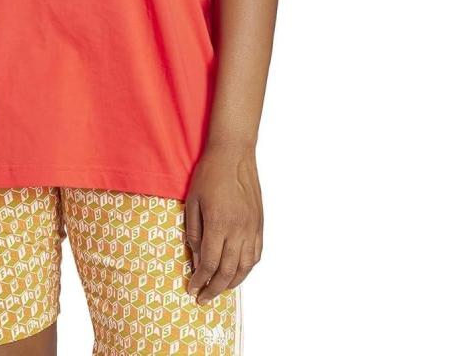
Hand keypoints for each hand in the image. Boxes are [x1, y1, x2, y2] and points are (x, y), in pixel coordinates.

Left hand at [184, 142, 262, 303]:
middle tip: (203, 298)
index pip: (209, 263)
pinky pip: (256, 254)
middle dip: (214, 289)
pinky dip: (247, 269)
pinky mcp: (259, 224)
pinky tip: (238, 272)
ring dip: (232, 283)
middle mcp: (238, 230)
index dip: (200, 281)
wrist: (233, 154)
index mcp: (218, 224)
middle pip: (227, 271)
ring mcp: (251, 228)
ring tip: (219, 289)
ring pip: (245, 267)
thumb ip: (193, 231)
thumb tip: (194, 258)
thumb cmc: (209, 174)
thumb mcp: (192, 201)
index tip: (192, 290)